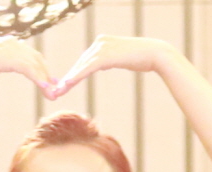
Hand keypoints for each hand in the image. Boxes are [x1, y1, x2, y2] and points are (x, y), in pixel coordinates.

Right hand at [0, 39, 49, 91]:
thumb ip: (2, 61)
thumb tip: (7, 64)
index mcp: (9, 42)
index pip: (31, 55)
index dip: (42, 68)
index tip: (50, 81)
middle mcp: (13, 43)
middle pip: (36, 59)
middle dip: (47, 75)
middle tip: (55, 91)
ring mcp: (11, 48)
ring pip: (35, 65)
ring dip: (45, 81)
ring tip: (51, 95)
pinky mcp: (9, 57)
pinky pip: (29, 69)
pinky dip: (38, 79)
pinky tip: (44, 88)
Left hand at [46, 35, 169, 96]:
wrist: (155, 54)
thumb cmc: (142, 58)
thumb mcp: (120, 57)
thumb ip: (109, 59)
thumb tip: (102, 64)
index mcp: (102, 41)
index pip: (85, 59)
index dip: (75, 72)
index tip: (65, 84)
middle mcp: (100, 41)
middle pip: (81, 62)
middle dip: (69, 77)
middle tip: (56, 90)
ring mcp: (102, 47)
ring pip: (82, 65)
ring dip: (70, 79)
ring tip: (59, 91)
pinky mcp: (105, 55)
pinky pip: (88, 68)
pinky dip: (77, 76)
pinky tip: (68, 84)